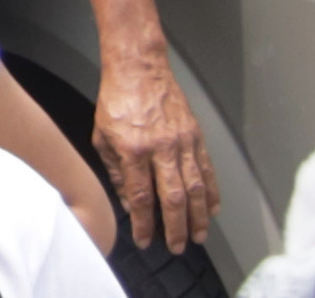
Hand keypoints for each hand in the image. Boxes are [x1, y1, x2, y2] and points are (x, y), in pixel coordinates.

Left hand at [95, 49, 216, 250]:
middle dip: (176, 228)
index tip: (144, 240)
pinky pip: (207, 170)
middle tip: (178, 247)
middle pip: (173, 198)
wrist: (139, 68)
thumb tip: (128, 201)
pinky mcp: (196, 136)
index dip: (144, 223)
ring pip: (195, 188)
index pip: (140, 196)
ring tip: (199, 235)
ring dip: (199, 216)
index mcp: (132, 150)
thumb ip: (116, 171)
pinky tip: (212, 209)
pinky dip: (212, 192)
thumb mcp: (102, 136)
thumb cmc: (116, 100)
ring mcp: (182, 143)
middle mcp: (160, 149)